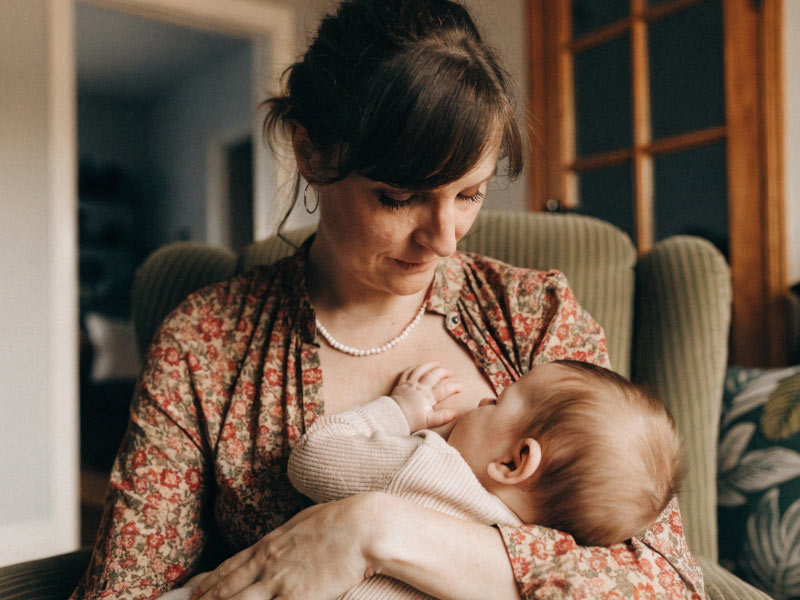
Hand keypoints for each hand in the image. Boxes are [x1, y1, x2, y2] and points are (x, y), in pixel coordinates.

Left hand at [190, 494, 378, 599]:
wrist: (362, 527)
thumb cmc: (341, 520)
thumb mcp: (306, 521)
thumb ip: (289, 536)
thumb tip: (283, 541)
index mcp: (270, 542)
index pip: (231, 566)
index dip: (211, 581)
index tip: (195, 592)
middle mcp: (267, 562)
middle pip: (228, 586)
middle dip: (206, 599)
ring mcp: (279, 581)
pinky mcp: (296, 598)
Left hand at [391, 362, 461, 431]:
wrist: (391, 418)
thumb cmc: (410, 420)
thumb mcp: (428, 422)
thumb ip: (442, 417)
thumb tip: (455, 413)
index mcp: (428, 397)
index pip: (445, 389)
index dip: (455, 387)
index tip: (461, 387)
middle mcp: (420, 387)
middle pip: (434, 374)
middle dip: (445, 371)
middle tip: (452, 372)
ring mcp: (410, 384)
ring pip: (421, 369)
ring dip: (431, 365)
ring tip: (438, 363)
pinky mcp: (401, 383)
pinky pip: (408, 371)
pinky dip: (415, 367)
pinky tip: (419, 366)